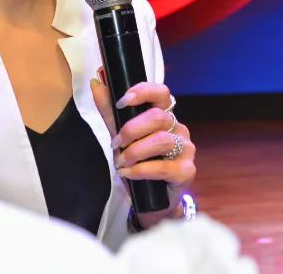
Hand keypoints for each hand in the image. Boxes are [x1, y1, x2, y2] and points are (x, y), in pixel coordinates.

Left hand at [89, 71, 196, 228]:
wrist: (150, 200)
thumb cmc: (139, 164)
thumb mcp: (121, 136)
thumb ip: (110, 111)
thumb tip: (96, 82)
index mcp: (165, 115)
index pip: (161, 92)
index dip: (143, 92)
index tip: (122, 102)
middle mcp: (179, 128)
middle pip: (158, 117)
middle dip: (131, 129)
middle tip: (115, 144)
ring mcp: (186, 149)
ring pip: (161, 140)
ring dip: (135, 151)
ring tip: (121, 163)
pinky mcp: (187, 171)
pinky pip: (163, 166)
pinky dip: (141, 170)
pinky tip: (128, 174)